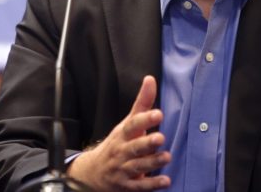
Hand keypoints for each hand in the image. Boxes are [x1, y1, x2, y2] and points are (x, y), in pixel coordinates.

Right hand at [67, 75, 170, 190]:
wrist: (93, 172)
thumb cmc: (118, 142)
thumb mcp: (128, 122)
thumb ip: (142, 103)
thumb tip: (150, 79)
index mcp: (123, 133)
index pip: (133, 125)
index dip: (145, 119)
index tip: (158, 113)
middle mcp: (122, 151)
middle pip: (134, 147)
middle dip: (146, 143)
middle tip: (160, 137)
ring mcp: (123, 169)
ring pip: (138, 166)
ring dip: (153, 162)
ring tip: (166, 157)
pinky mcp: (127, 185)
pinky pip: (140, 186)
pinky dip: (152, 185)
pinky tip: (165, 181)